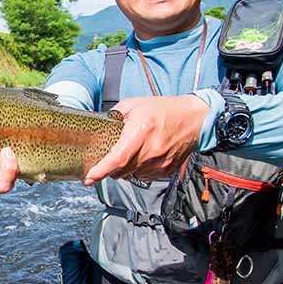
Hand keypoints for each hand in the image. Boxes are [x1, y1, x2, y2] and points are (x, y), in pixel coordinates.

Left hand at [83, 94, 209, 185]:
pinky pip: (143, 177)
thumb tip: (99, 126)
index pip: (117, 158)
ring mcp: (160, 162)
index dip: (101, 171)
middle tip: (106, 161)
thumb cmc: (164, 110)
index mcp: (141, 131)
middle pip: (121, 171)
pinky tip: (140, 158)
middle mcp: (151, 150)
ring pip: (131, 176)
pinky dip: (137, 171)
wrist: (194, 118)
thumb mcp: (134, 105)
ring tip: (129, 153)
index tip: (88, 178)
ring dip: (124, 170)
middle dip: (109, 169)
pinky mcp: (166, 170)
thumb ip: (114, 115)